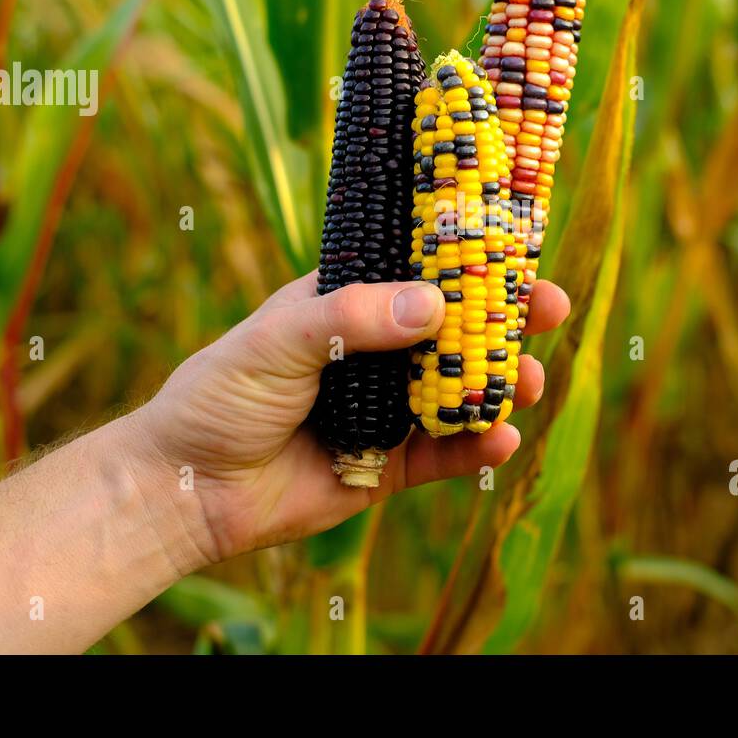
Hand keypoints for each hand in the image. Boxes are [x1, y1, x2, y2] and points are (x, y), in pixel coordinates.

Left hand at [130, 272, 570, 563]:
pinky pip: (446, 454)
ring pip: (461, 390)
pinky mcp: (388, 466)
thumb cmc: (220, 395)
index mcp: (347, 304)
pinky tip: (501, 439)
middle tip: (551, 310)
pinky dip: (478, 447)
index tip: (520, 248)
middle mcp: (375, 352)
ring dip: (501, 383)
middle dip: (506, 319)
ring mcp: (386, 409)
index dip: (470, 259)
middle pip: (456, 329)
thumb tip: (433, 304)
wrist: (186, 490)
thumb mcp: (278, 340)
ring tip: (527, 381)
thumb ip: (351, 319)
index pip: (418, 271)